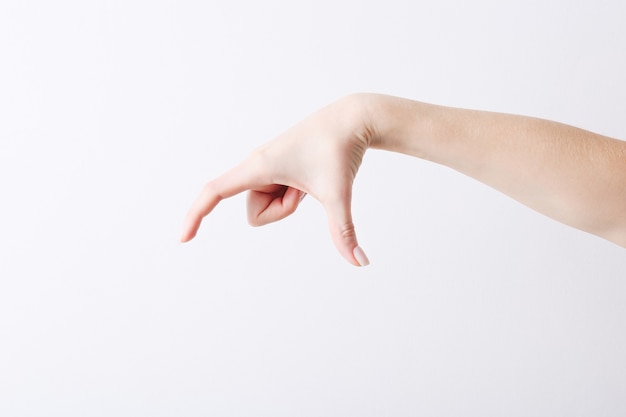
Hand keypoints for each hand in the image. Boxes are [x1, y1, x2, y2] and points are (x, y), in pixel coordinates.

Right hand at [180, 94, 372, 265]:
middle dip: (282, 212)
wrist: (352, 120)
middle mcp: (256, 166)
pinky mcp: (276, 168)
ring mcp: (265, 168)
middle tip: (306, 189)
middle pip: (255, 214)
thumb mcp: (338, 195)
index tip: (182, 239)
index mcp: (259, 167)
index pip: (215, 192)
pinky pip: (276, 196)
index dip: (196, 215)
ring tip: (310, 179)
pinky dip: (294, 195)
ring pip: (266, 207)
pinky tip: (309, 176)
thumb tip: (361, 263)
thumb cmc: (339, 150)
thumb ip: (343, 232)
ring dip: (290, 203)